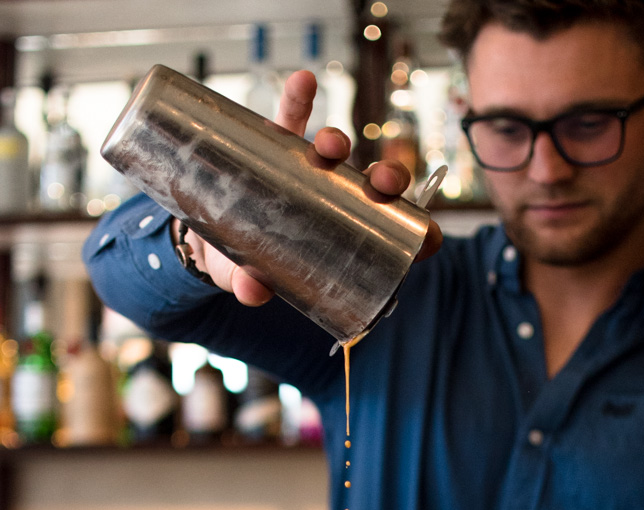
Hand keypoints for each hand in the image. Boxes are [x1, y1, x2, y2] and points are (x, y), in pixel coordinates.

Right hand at [172, 70, 442, 305]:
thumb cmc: (242, 264)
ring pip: (335, 151)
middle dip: (385, 180)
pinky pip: (291, 118)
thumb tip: (252, 290)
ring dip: (338, 142)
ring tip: (330, 146)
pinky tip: (304, 81)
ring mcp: (309, 170)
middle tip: (382, 184)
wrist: (209, 237)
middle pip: (373, 187)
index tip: (430, 237)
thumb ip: (250, 285)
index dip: (418, 236)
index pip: (394, 236)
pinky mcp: (276, 146)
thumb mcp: (245, 278)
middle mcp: (335, 200)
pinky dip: (299, 99)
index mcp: (345, 237)